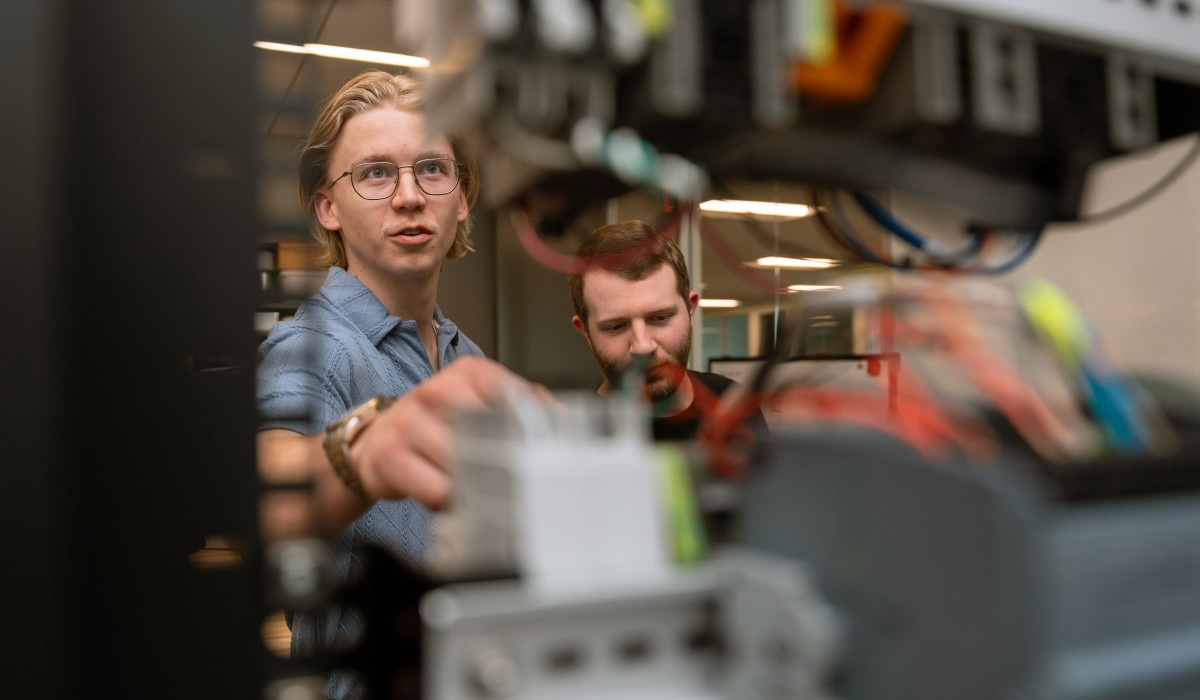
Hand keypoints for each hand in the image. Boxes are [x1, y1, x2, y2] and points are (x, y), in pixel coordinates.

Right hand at [346, 357, 546, 508]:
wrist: (378, 443)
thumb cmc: (439, 425)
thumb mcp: (481, 405)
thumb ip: (524, 407)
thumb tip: (562, 419)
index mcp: (469, 372)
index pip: (515, 395)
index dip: (536, 428)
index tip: (547, 451)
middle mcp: (437, 389)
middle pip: (491, 432)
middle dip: (506, 460)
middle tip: (514, 478)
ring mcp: (410, 420)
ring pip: (463, 464)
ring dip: (477, 485)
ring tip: (475, 485)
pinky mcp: (390, 454)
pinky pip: (436, 490)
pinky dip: (450, 501)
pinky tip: (448, 494)